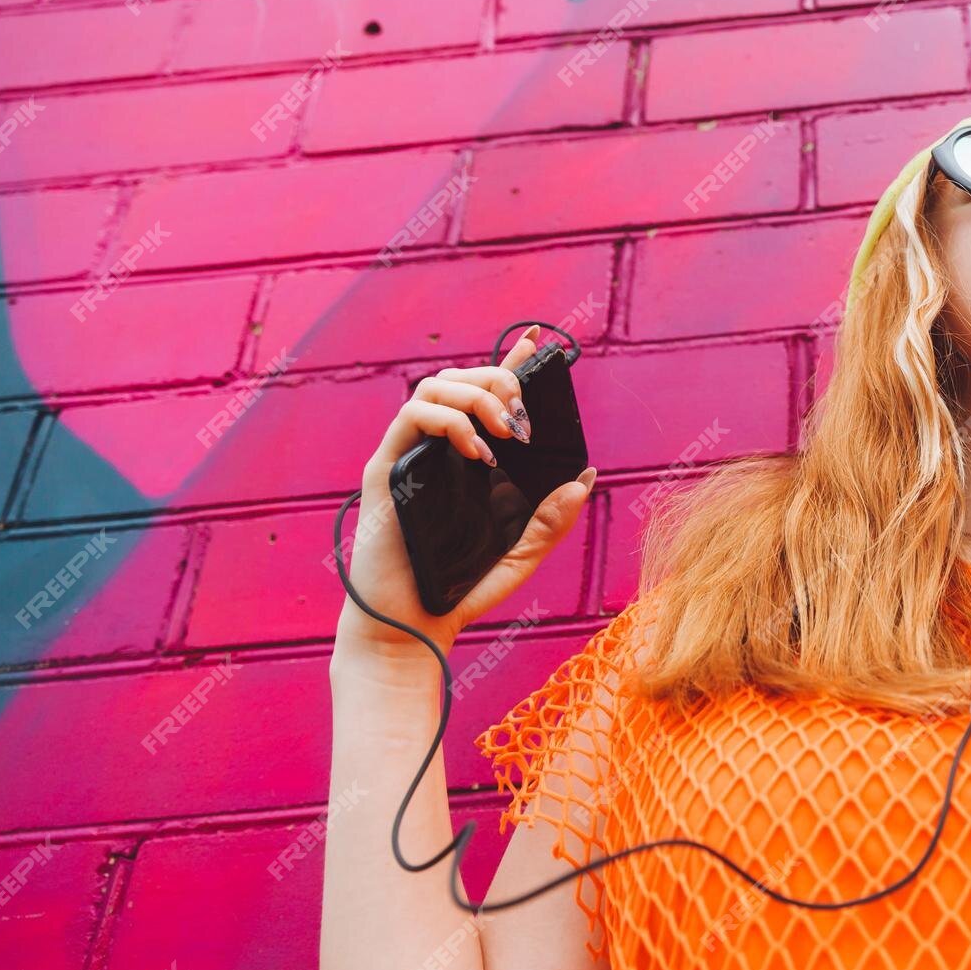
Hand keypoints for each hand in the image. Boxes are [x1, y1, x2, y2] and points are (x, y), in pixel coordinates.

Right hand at [335, 325, 596, 656]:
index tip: (536, 342)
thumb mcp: (524, 553)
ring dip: (477, 397)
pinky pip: (411, 418)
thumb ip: (554, 517)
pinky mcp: (384, 471)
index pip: (488, 397)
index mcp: (468, 461)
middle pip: (459, 380)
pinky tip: (477, 451)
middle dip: (498, 382)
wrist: (415, 627)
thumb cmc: (463, 589)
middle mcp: (436, 451)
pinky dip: (449, 420)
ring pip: (433, 387)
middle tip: (523, 417)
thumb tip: (586, 475)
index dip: (510, 364)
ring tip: (506, 433)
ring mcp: (409, 457)